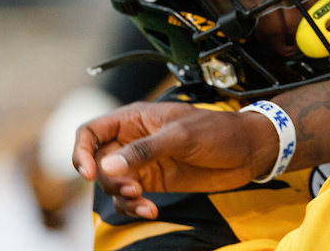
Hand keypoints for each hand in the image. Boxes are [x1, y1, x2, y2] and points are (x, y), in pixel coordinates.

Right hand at [72, 101, 275, 218]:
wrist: (248, 152)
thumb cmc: (218, 132)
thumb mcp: (181, 137)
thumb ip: (144, 152)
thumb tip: (106, 167)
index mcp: (136, 118)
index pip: (92, 131)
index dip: (81, 151)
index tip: (90, 174)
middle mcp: (134, 140)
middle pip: (98, 162)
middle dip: (109, 181)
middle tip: (132, 190)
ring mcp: (143, 162)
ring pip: (112, 184)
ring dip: (121, 197)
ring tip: (143, 204)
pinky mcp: (154, 182)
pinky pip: (130, 197)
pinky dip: (133, 207)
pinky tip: (150, 211)